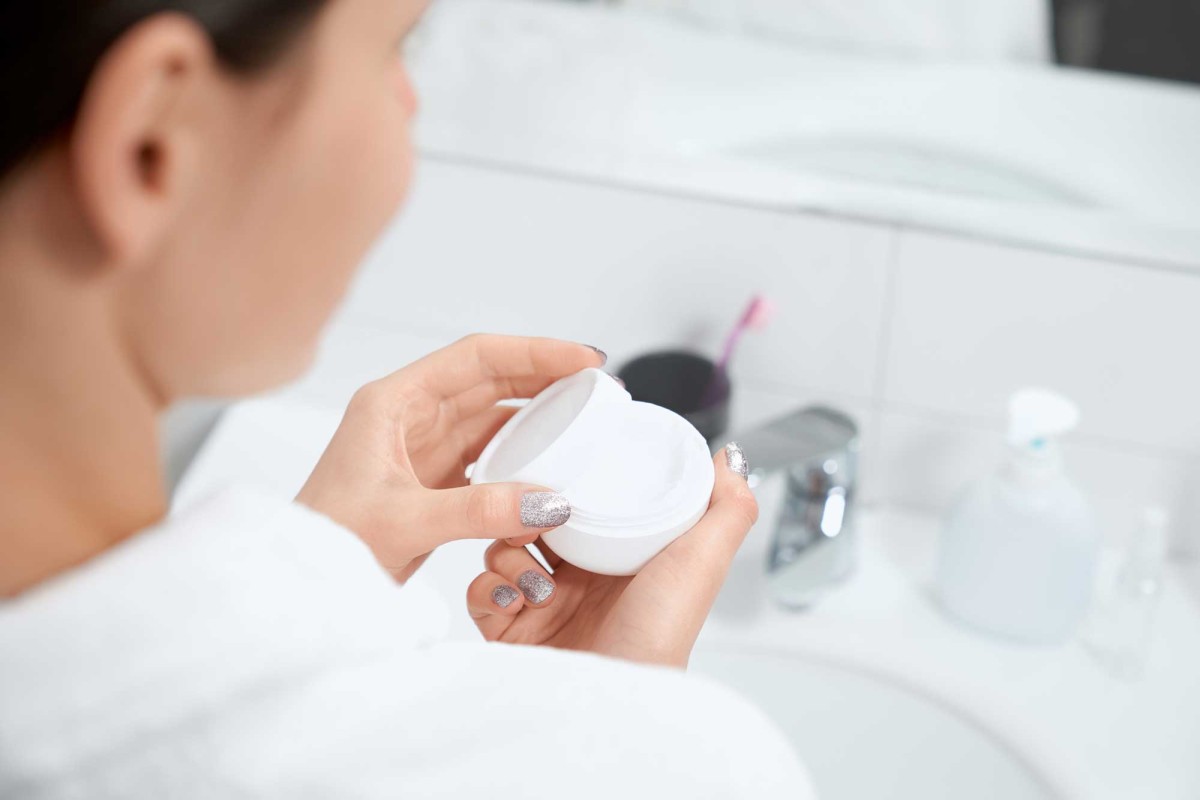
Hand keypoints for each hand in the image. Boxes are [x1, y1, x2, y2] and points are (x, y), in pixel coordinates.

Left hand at [297, 334, 606, 581]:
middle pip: (489, 379)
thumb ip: (479, 510)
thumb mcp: (405, 522)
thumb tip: (550, 500)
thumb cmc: (327, 543)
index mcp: (392, 403)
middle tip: (599, 385)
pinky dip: (521, 453)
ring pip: (491, 415)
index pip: (475, 358)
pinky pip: (487, 453)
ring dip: (537, 414)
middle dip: (544, 376)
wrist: (300, 584)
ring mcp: (420, 447)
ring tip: (585, 416)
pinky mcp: (431, 480)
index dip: (534, 352)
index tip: (583, 360)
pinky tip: (551, 461)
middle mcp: (408, 416)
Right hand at [466, 443, 755, 667]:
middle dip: (525, 513)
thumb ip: (727, 508)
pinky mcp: (509, 631)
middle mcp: (579, 580)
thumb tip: (729, 458)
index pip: (582, 504)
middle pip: (534, 521)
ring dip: (508, 555)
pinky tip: (518, 601)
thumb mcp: (703, 562)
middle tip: (536, 522)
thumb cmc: (660, 636)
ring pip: (501, 551)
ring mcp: (541, 605)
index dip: (568, 485)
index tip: (560, 470)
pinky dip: (489, 590)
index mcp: (619, 558)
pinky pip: (480, 592)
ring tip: (537, 582)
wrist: (613, 704)